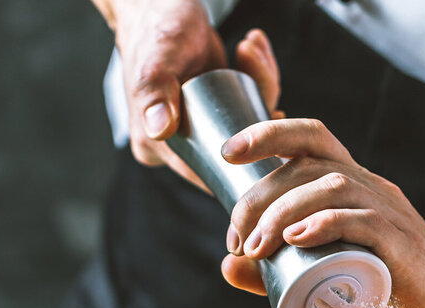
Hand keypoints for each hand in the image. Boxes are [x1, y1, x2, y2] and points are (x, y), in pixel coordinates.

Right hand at [93, 0, 281, 188]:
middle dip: (259, 116)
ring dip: (261, 87)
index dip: (244, 163)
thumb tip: (159, 130)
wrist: (158, 5)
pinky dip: (257, 78)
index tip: (270, 128)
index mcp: (156, 147)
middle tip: (263, 75)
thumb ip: (155, 93)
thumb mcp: (157, 62)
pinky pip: (245, 106)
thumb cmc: (154, 31)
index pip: (205, 173)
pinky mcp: (214, 109)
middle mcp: (177, 144)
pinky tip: (253, 49)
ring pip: (244, 126)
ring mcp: (197, 127)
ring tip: (250, 50)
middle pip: (232, 150)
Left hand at [219, 118, 424, 307]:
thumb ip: (276, 272)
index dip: (267, 133)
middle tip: (236, 240)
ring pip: (332, 186)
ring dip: (282, 211)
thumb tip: (226, 265)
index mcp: (354, 186)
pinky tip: (295, 239)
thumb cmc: (392, 290)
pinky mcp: (403, 247)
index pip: (312, 137)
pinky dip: (324, 224)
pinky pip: (364, 220)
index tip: (227, 154)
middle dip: (260, 195)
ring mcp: (391, 214)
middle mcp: (372, 188)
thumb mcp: (329, 276)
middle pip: (310, 163)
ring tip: (256, 247)